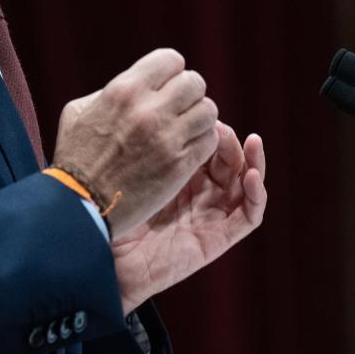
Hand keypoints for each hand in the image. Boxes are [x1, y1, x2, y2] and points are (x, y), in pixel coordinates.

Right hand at [52, 48, 218, 230]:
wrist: (79, 205)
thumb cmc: (75, 158)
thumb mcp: (79, 112)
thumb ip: (111, 91)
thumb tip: (140, 82)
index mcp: (124, 90)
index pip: (172, 60)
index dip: (172, 73)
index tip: (166, 88)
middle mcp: (149, 110)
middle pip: (195, 83)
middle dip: (189, 95)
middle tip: (179, 110)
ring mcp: (167, 139)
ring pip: (209, 111)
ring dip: (199, 119)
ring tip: (185, 130)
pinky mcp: (179, 166)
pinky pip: (209, 141)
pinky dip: (203, 143)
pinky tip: (187, 150)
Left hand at [110, 122, 267, 313]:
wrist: (98, 252)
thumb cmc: (105, 209)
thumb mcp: (127, 167)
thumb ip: (144, 141)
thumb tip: (155, 101)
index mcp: (178, 174)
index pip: (206, 143)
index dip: (209, 126)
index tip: (197, 109)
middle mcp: (198, 193)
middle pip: (229, 159)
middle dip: (229, 139)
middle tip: (216, 126)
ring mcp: (210, 215)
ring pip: (245, 182)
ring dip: (253, 160)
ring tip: (251, 141)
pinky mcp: (217, 238)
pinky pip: (249, 216)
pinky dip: (256, 195)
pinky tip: (250, 175)